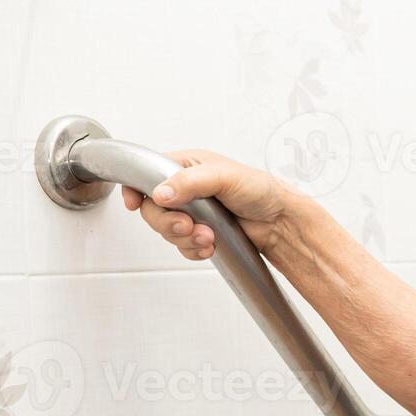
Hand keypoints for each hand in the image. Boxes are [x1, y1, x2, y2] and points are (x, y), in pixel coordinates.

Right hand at [120, 149, 301, 258]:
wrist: (280, 222)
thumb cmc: (261, 190)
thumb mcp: (226, 177)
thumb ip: (190, 182)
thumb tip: (161, 192)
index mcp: (188, 165)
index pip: (148, 172)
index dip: (137, 188)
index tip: (135, 203)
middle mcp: (186, 188)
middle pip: (152, 208)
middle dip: (167, 222)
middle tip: (187, 226)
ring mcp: (192, 212)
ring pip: (165, 229)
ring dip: (184, 238)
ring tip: (208, 237)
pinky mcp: (199, 232)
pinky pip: (181, 245)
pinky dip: (192, 249)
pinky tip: (210, 246)